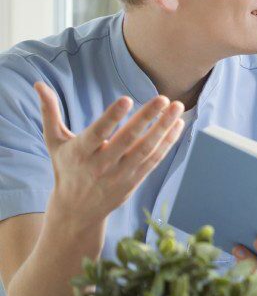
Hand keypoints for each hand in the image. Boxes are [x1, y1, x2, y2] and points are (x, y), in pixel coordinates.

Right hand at [35, 81, 183, 227]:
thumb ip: (50, 113)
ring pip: (146, 150)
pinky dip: (167, 143)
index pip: (97, 133)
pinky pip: (154, 160)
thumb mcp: (54, 142)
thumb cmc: (66, 168)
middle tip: (164, 98)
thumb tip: (38, 84)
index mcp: (80, 153)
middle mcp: (101, 165)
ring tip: (178, 108)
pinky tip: (177, 125)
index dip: (112, 117)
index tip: (126, 99)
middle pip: (128, 140)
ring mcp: (121, 175)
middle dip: (147, 118)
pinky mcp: (135, 181)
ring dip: (164, 128)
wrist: (77, 210)